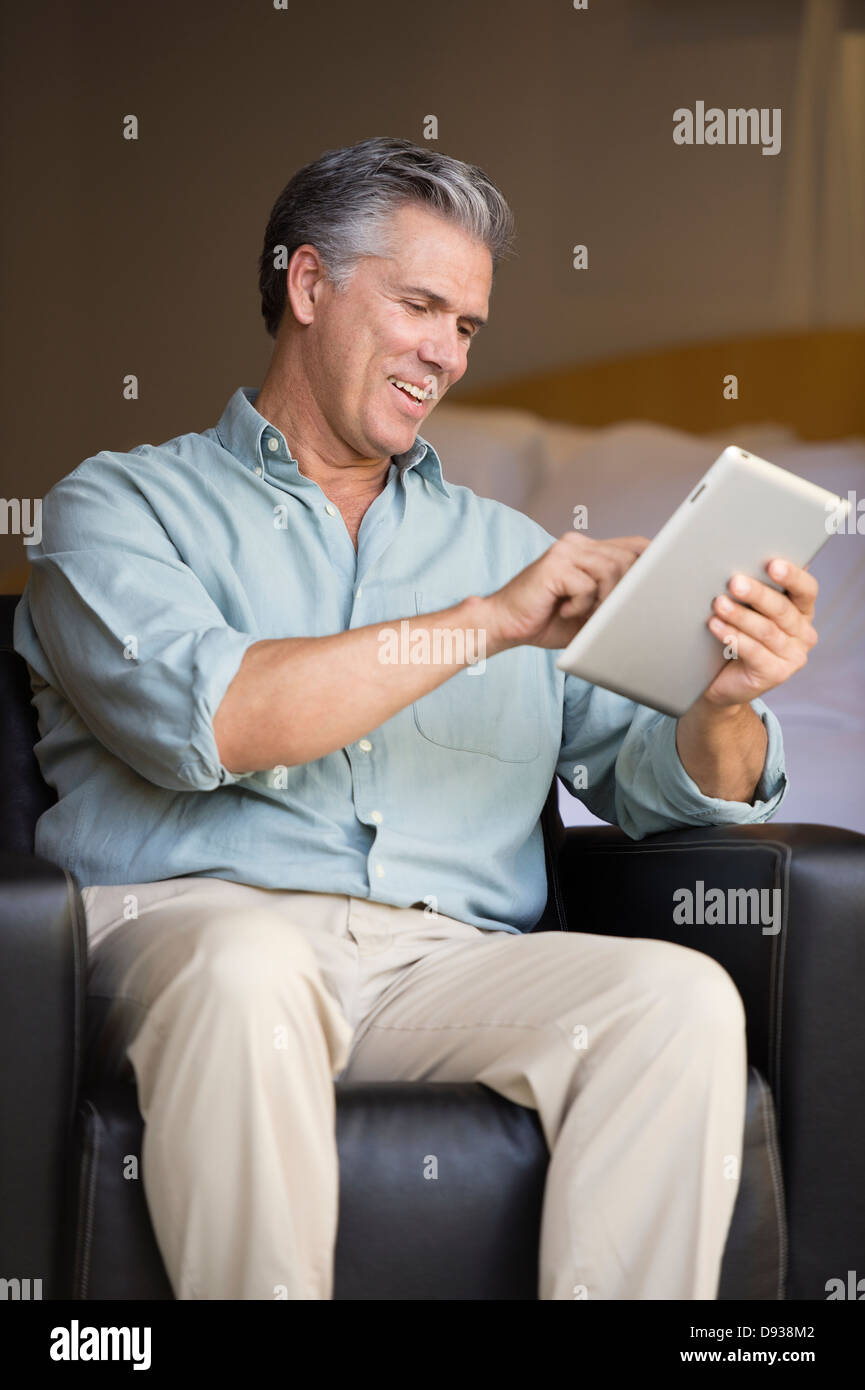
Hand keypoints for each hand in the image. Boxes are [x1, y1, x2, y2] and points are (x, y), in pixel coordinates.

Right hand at [481, 532, 651, 650]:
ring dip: (603, 600)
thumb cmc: (546, 620)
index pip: (631, 544)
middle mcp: (576, 544)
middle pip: (626, 559)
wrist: (503, 624)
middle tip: (605, 613)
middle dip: (625, 591)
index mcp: (585, 550)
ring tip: (584, 613)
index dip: (652, 558)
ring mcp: (564, 552)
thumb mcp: (589, 611)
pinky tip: (564, 610)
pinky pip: (588, 585)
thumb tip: (648, 602)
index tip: (666, 576)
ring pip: (611, 570)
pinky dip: (581, 605)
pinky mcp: (554, 565)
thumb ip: (613, 600)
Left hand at [699, 558, 818, 708]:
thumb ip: (754, 589)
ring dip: (740, 615)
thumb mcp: (748, 609)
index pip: (806, 590)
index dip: (792, 576)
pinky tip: (716, 625)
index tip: (773, 564)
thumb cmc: (736, 635)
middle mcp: (803, 633)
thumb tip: (742, 556)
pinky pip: (754, 651)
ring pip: (766, 630)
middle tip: (734, 582)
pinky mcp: (776, 674)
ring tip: (718, 604)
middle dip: (757, 594)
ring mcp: (793, 656)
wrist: (723, 680)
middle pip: (782, 609)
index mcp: (802, 611)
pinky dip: (733, 637)